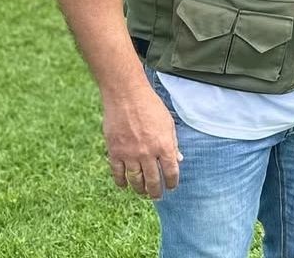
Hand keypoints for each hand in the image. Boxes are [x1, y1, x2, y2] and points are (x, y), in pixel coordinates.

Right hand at [103, 82, 181, 198]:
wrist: (127, 96)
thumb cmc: (151, 106)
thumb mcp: (168, 122)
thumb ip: (173, 142)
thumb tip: (178, 159)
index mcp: (164, 145)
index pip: (171, 172)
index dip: (172, 183)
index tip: (171, 187)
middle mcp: (148, 153)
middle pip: (153, 181)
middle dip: (156, 192)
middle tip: (157, 197)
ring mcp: (130, 154)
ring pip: (135, 180)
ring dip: (139, 190)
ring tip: (143, 193)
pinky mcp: (115, 152)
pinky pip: (118, 174)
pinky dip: (121, 182)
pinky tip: (125, 185)